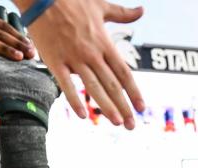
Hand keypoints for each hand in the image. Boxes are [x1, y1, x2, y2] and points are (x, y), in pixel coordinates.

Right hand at [25, 0, 144, 128]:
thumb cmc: (73, 0)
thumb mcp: (101, 5)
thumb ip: (122, 13)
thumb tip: (141, 11)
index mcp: (104, 43)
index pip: (124, 73)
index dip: (134, 91)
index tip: (142, 108)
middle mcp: (92, 53)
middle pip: (112, 85)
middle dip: (123, 106)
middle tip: (132, 125)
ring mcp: (74, 58)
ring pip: (94, 87)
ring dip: (106, 106)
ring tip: (117, 123)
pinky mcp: (55, 61)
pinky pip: (66, 85)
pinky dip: (74, 100)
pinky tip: (83, 115)